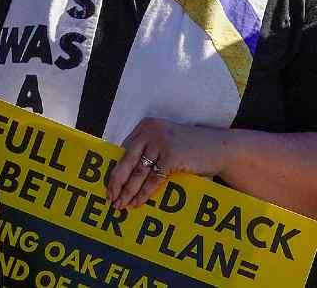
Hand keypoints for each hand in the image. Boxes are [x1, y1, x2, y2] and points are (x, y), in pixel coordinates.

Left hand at [107, 118, 225, 209]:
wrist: (221, 149)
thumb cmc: (192, 149)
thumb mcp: (166, 143)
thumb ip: (148, 150)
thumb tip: (125, 173)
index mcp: (145, 126)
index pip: (124, 150)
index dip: (116, 168)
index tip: (109, 183)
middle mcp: (149, 132)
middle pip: (126, 160)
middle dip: (117, 181)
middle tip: (110, 197)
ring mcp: (160, 143)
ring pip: (138, 172)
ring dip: (128, 191)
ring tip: (121, 204)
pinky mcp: (171, 156)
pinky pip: (153, 179)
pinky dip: (144, 193)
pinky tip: (137, 203)